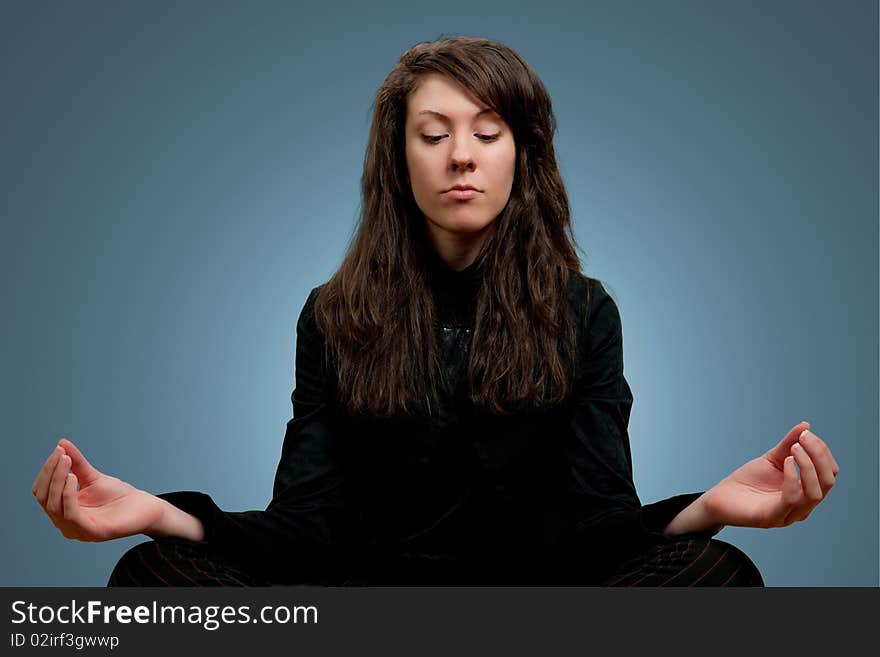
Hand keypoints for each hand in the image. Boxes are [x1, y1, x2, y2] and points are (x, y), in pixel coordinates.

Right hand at [32, 439, 164, 541]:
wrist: (145, 508)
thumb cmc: (119, 496)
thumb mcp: (93, 477)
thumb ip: (76, 463)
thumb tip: (61, 443)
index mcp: (63, 510)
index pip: (42, 491)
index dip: (47, 471)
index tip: (58, 451)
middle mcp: (65, 523)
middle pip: (44, 498)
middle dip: (51, 474)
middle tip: (62, 455)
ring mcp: (77, 530)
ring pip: (54, 506)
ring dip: (58, 481)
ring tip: (67, 462)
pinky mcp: (92, 532)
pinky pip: (71, 515)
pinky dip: (68, 495)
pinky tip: (73, 477)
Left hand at [701, 421, 839, 528]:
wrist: (720, 498)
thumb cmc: (748, 481)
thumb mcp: (772, 458)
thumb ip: (789, 444)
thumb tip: (805, 426)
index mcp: (806, 492)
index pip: (829, 473)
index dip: (822, 451)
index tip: (806, 434)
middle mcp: (803, 506)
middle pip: (827, 482)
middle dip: (819, 456)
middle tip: (803, 438)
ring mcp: (789, 514)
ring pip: (815, 493)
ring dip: (808, 466)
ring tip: (794, 448)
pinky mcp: (772, 518)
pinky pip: (792, 499)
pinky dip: (793, 478)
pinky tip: (787, 462)